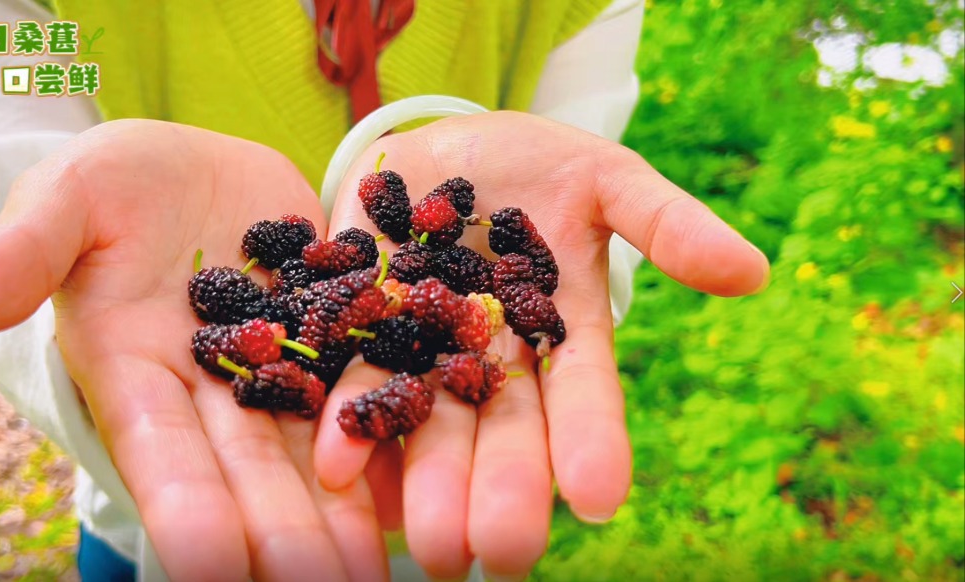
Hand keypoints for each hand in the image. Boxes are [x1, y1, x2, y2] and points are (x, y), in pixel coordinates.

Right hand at [0, 120, 393, 581]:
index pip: (159, 454)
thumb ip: (15, 260)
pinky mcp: (337, 339)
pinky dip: (388, 441)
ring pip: (313, 455)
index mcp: (137, 371)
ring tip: (375, 575)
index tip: (209, 569)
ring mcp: (281, 371)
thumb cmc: (117, 181)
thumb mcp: (66, 202)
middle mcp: (211, 393)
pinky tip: (420, 489)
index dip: (184, 511)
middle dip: (283, 537)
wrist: (203, 165)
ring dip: (342, 516)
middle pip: (249, 475)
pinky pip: (367, 393)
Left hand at [312, 111, 770, 579]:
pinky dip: (349, 422)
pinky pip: (354, 378)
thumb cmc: (541, 165)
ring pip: (428, 420)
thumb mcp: (608, 180)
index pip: (583, 395)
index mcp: (559, 332)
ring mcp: (424, 345)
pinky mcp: (361, 326)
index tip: (601, 499)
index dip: (593, 443)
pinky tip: (339, 468)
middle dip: (504, 488)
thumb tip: (753, 272)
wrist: (443, 147)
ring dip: (425, 479)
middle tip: (503, 552)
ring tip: (430, 542)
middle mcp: (493, 356)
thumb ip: (666, 222)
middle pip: (502, 429)